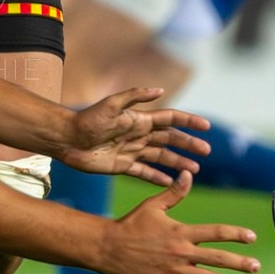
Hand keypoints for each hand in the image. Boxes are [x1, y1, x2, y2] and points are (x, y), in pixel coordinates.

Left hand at [61, 86, 211, 184]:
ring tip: (195, 171)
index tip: (206, 127)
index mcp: (139, 120)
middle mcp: (138, 135)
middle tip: (207, 152)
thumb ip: (134, 97)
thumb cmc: (87, 120)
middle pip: (170, 140)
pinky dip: (158, 178)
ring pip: (161, 158)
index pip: (170, 119)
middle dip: (189, 145)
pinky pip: (145, 173)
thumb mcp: (111, 105)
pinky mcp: (123, 166)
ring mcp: (132, 151)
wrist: (67, 139)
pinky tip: (171, 183)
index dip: (188, 121)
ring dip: (178, 163)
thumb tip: (161, 90)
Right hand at [94, 181, 259, 273]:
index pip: (214, 232)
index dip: (235, 234)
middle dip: (239, 263)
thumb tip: (188, 174)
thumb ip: (174, 193)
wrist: (106, 247)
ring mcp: (172, 271)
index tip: (252, 237)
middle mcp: (180, 252)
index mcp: (180, 232)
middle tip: (257, 267)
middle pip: (217, 258)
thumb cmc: (130, 224)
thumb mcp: (152, 205)